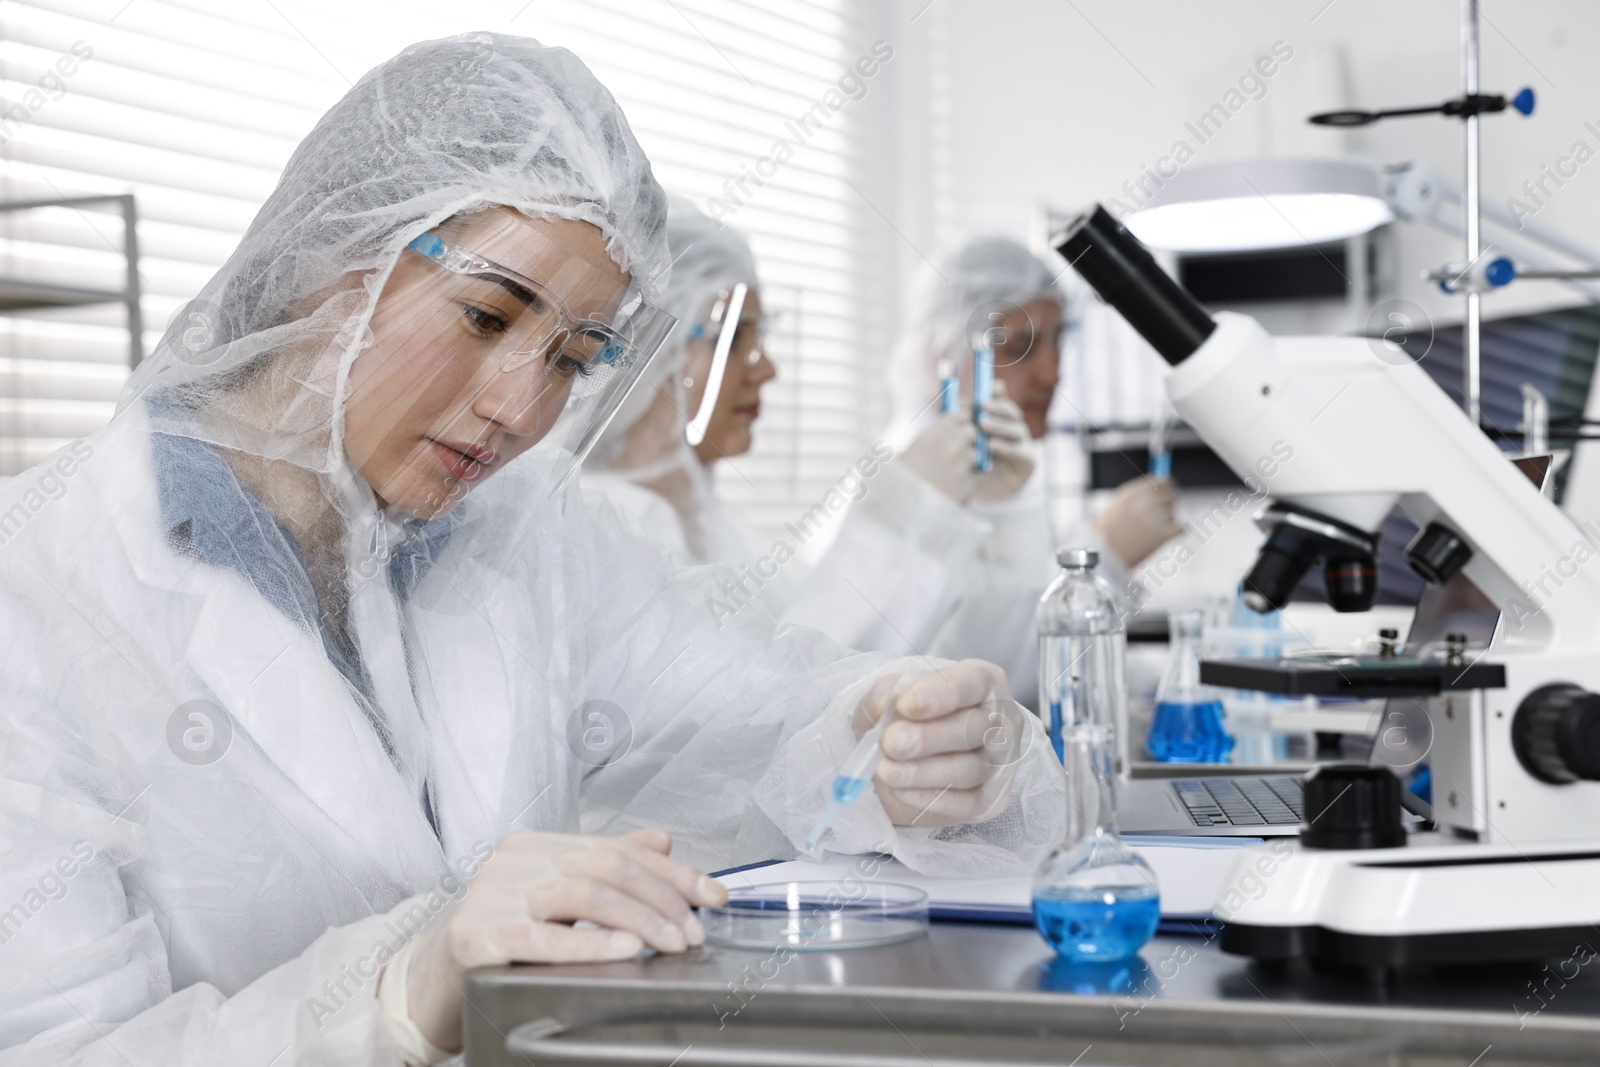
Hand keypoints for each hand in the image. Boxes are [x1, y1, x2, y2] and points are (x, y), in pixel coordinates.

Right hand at [399, 828, 726, 1051]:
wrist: (422, 986)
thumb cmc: (492, 943)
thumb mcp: (551, 898)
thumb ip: (603, 866)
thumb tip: (661, 839)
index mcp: (535, 846)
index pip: (619, 849)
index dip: (674, 872)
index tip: (713, 896)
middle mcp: (514, 860)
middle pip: (607, 866)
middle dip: (663, 899)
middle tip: (694, 931)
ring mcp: (493, 893)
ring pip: (585, 892)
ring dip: (640, 920)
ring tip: (672, 943)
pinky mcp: (478, 933)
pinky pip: (545, 935)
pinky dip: (592, 942)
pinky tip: (625, 950)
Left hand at [850, 661, 1024, 827]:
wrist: (896, 764)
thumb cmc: (900, 718)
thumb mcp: (885, 696)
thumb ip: (886, 693)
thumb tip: (888, 704)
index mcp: (983, 682)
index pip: (972, 682)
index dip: (941, 693)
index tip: (906, 705)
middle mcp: (1002, 721)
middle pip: (974, 728)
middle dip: (928, 738)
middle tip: (891, 743)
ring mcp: (1001, 764)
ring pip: (970, 769)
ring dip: (922, 772)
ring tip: (885, 771)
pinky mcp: (991, 800)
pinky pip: (967, 804)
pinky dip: (930, 799)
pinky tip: (900, 790)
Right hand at [900, 412, 977, 503]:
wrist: (900, 511)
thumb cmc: (896, 481)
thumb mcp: (905, 453)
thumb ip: (927, 440)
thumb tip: (941, 432)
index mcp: (934, 435)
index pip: (958, 416)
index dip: (958, 420)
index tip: (957, 424)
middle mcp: (952, 448)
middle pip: (971, 433)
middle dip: (964, 439)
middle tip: (956, 448)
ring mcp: (962, 467)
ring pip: (973, 456)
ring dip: (965, 461)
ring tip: (948, 472)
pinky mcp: (969, 487)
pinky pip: (972, 478)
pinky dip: (964, 482)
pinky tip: (949, 489)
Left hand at [972, 382, 1034, 501]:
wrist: (989, 491)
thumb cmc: (976, 463)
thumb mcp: (968, 443)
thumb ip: (965, 425)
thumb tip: (956, 404)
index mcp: (1002, 421)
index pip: (1002, 402)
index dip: (996, 394)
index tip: (986, 388)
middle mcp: (1015, 429)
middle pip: (1011, 412)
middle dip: (997, 407)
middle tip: (982, 406)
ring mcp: (1023, 443)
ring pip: (1016, 429)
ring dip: (999, 425)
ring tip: (983, 425)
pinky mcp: (1028, 460)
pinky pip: (1018, 450)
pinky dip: (1005, 447)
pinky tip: (992, 445)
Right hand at [1095, 476, 1181, 567]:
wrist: (1104, 556)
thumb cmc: (1105, 534)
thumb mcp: (1114, 506)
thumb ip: (1135, 495)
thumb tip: (1155, 488)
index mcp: (1132, 493)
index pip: (1159, 481)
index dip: (1165, 486)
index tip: (1167, 490)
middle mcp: (1146, 501)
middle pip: (1169, 494)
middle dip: (1168, 502)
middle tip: (1162, 513)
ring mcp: (1157, 517)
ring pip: (1172, 513)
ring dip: (1166, 520)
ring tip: (1147, 534)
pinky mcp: (1166, 533)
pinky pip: (1180, 529)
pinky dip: (1175, 532)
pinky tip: (1162, 538)